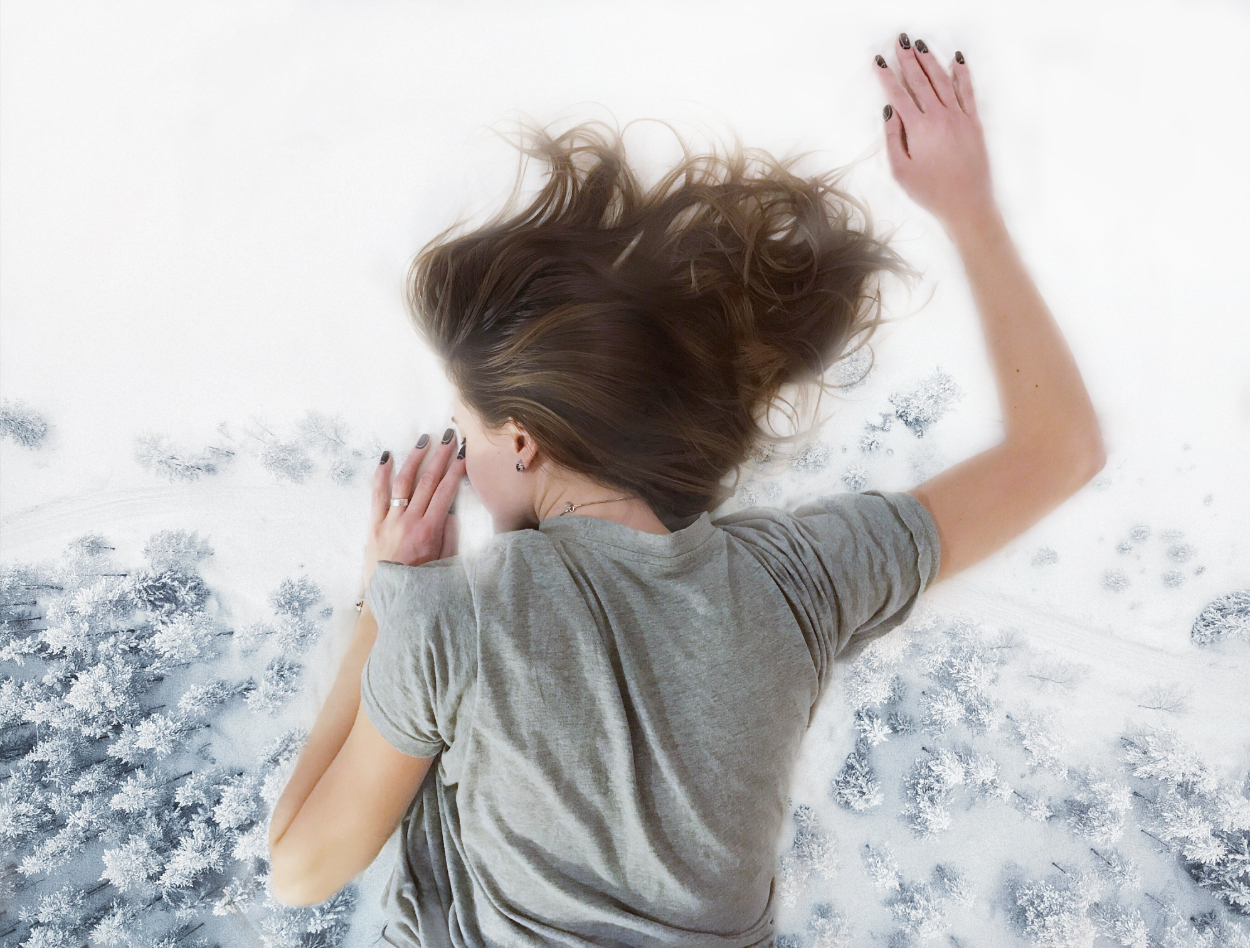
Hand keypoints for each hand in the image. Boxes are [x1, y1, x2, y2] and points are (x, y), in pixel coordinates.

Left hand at [362, 428, 465, 589]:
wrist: (389, 598)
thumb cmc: (420, 583)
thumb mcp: (444, 562)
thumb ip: (449, 535)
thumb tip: (452, 509)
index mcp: (429, 531)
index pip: (446, 492)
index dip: (455, 470)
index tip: (463, 453)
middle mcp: (409, 521)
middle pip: (427, 481)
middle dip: (440, 456)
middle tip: (448, 437)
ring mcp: (390, 521)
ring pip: (403, 482)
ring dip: (414, 459)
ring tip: (423, 440)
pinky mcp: (374, 524)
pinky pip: (377, 495)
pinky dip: (381, 474)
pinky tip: (387, 457)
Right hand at [874, 34, 995, 230]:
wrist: (967, 203)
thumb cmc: (931, 192)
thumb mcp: (900, 171)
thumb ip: (892, 139)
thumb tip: (890, 113)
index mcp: (918, 128)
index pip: (898, 95)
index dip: (887, 76)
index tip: (880, 61)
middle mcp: (939, 116)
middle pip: (920, 81)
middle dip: (908, 59)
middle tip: (900, 42)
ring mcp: (959, 116)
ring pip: (942, 80)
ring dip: (930, 61)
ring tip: (920, 45)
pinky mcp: (973, 122)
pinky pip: (967, 91)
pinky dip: (962, 73)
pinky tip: (957, 60)